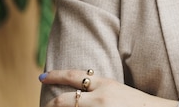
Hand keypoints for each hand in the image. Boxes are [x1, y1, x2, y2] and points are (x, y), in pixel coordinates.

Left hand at [40, 69, 177, 106]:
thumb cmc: (136, 103)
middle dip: (52, 104)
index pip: (74, 75)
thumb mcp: (117, 89)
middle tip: (45, 106)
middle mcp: (100, 98)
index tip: (42, 76)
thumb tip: (79, 88)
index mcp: (104, 84)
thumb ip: (98, 88)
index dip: (55, 75)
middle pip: (66, 100)